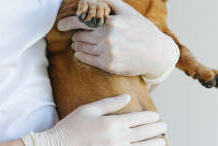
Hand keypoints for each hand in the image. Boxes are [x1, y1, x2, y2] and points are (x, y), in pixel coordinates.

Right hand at [22, 95, 166, 145]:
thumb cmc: (69, 128)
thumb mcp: (88, 110)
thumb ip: (109, 104)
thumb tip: (128, 98)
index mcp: (111, 122)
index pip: (137, 119)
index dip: (149, 118)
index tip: (157, 117)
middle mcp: (117, 138)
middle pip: (143, 133)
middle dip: (156, 129)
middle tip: (165, 127)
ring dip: (154, 144)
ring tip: (163, 141)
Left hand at [57, 0, 179, 77]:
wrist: (157, 53)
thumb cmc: (141, 29)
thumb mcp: (127, 11)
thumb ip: (107, 2)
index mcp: (110, 22)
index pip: (81, 20)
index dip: (67, 23)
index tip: (60, 25)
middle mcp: (108, 37)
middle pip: (80, 36)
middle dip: (76, 36)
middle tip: (75, 37)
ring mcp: (108, 53)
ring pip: (81, 48)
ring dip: (77, 46)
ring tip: (78, 45)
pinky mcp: (109, 66)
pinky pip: (87, 60)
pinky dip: (80, 56)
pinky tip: (80, 54)